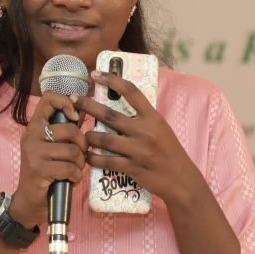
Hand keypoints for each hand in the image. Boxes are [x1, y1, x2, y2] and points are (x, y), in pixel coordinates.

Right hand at [11, 92, 85, 226]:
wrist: (29, 200)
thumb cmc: (45, 172)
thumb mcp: (50, 147)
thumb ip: (63, 131)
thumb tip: (82, 113)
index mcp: (34, 126)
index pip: (48, 98)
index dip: (67, 103)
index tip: (75, 117)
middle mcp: (31, 135)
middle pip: (71, 130)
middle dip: (82, 146)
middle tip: (78, 157)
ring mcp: (34, 152)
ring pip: (73, 151)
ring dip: (79, 164)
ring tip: (72, 170)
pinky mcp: (39, 169)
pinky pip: (70, 168)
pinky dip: (75, 177)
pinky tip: (69, 180)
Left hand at [76, 71, 204, 209]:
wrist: (181, 180)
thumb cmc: (170, 152)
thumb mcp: (161, 129)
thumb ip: (143, 118)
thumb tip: (120, 105)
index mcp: (153, 117)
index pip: (131, 92)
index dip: (112, 80)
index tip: (96, 74)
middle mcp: (145, 131)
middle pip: (110, 114)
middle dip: (88, 105)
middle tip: (73, 99)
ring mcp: (138, 150)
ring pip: (104, 139)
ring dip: (89, 136)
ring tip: (83, 134)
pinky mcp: (132, 168)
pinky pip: (106, 161)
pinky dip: (93, 158)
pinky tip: (87, 156)